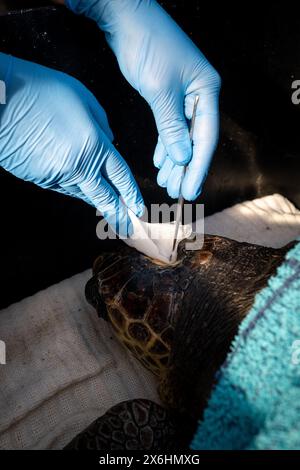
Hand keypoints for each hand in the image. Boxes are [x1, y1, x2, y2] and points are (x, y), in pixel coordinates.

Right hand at [0, 53, 143, 235]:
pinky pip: (64, 187)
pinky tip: (81, 191)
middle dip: (117, 215)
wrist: (2, 101)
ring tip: (108, 210)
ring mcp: (57, 175)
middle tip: (127, 229)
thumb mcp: (83, 98)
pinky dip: (75, 189)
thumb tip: (110, 140)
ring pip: (83, 192)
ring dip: (96, 201)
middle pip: (104, 197)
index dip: (131, 194)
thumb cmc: (42, 91)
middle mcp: (78, 167)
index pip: (120, 176)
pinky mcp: (40, 179)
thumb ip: (102, 123)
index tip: (138, 208)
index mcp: (94, 146)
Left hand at [64, 0, 220, 199]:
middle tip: (176, 192)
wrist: (126, 16)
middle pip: (196, 139)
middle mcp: (199, 94)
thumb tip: (182, 158)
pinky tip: (161, 161)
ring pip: (182, 135)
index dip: (198, 167)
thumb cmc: (147, 46)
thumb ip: (172, 127)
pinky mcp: (168, 94)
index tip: (190, 191)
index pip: (206, 137)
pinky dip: (165, 144)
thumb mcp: (160, 91)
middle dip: (185, 167)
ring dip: (174, 160)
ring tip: (165, 182)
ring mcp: (184, 94)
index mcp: (206, 91)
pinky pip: (170, 126)